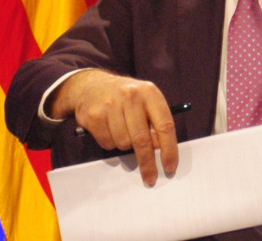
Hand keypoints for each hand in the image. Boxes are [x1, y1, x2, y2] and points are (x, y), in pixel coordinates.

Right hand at [49, 69, 178, 185]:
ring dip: (125, 145)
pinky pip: (107, 143)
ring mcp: (110, 105)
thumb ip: (155, 122)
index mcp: (149, 92)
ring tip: (121, 131)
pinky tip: (108, 129)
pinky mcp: (94, 115)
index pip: (165, 125)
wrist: (92, 85)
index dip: (169, 149)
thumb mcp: (145, 101)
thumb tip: (160, 150)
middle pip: (143, 140)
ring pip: (124, 144)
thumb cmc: (125, 98)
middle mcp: (131, 96)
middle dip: (147, 162)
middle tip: (150, 177)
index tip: (170, 166)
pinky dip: (110, 142)